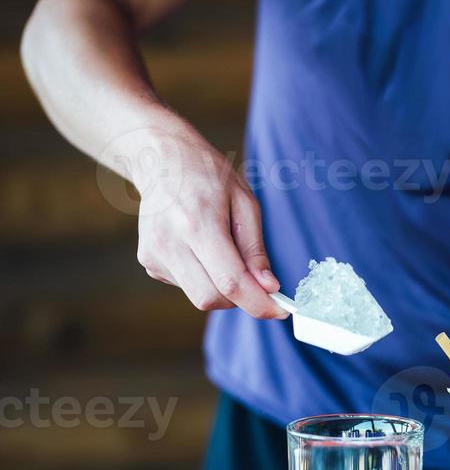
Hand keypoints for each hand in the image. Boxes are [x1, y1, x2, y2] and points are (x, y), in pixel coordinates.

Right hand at [132, 123, 287, 317]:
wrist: (160, 159)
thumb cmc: (207, 175)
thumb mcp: (244, 201)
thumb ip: (255, 248)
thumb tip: (268, 287)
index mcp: (198, 223)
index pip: (230, 282)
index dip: (258, 303)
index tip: (280, 310)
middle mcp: (170, 242)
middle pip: (212, 299)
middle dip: (240, 298)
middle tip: (255, 281)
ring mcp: (154, 254)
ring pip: (199, 297)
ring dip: (221, 288)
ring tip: (221, 251)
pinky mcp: (149, 262)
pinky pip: (186, 286)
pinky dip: (203, 277)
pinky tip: (200, 248)